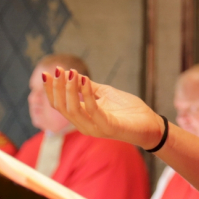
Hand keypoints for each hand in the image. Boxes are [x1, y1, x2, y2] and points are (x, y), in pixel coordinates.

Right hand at [44, 67, 163, 147]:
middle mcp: (85, 125)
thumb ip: (88, 88)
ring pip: (72, 109)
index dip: (51, 90)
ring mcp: (95, 128)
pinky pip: (92, 109)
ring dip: (69, 88)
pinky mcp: (107, 127)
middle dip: (57, 87)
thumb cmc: (128, 110)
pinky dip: (86, 93)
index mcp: (82, 118)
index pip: (59, 105)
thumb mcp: (105, 94)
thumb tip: (72, 75)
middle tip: (58, 69)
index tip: (47, 73)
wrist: (150, 124)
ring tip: (71, 72)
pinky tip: (84, 79)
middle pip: (61, 107)